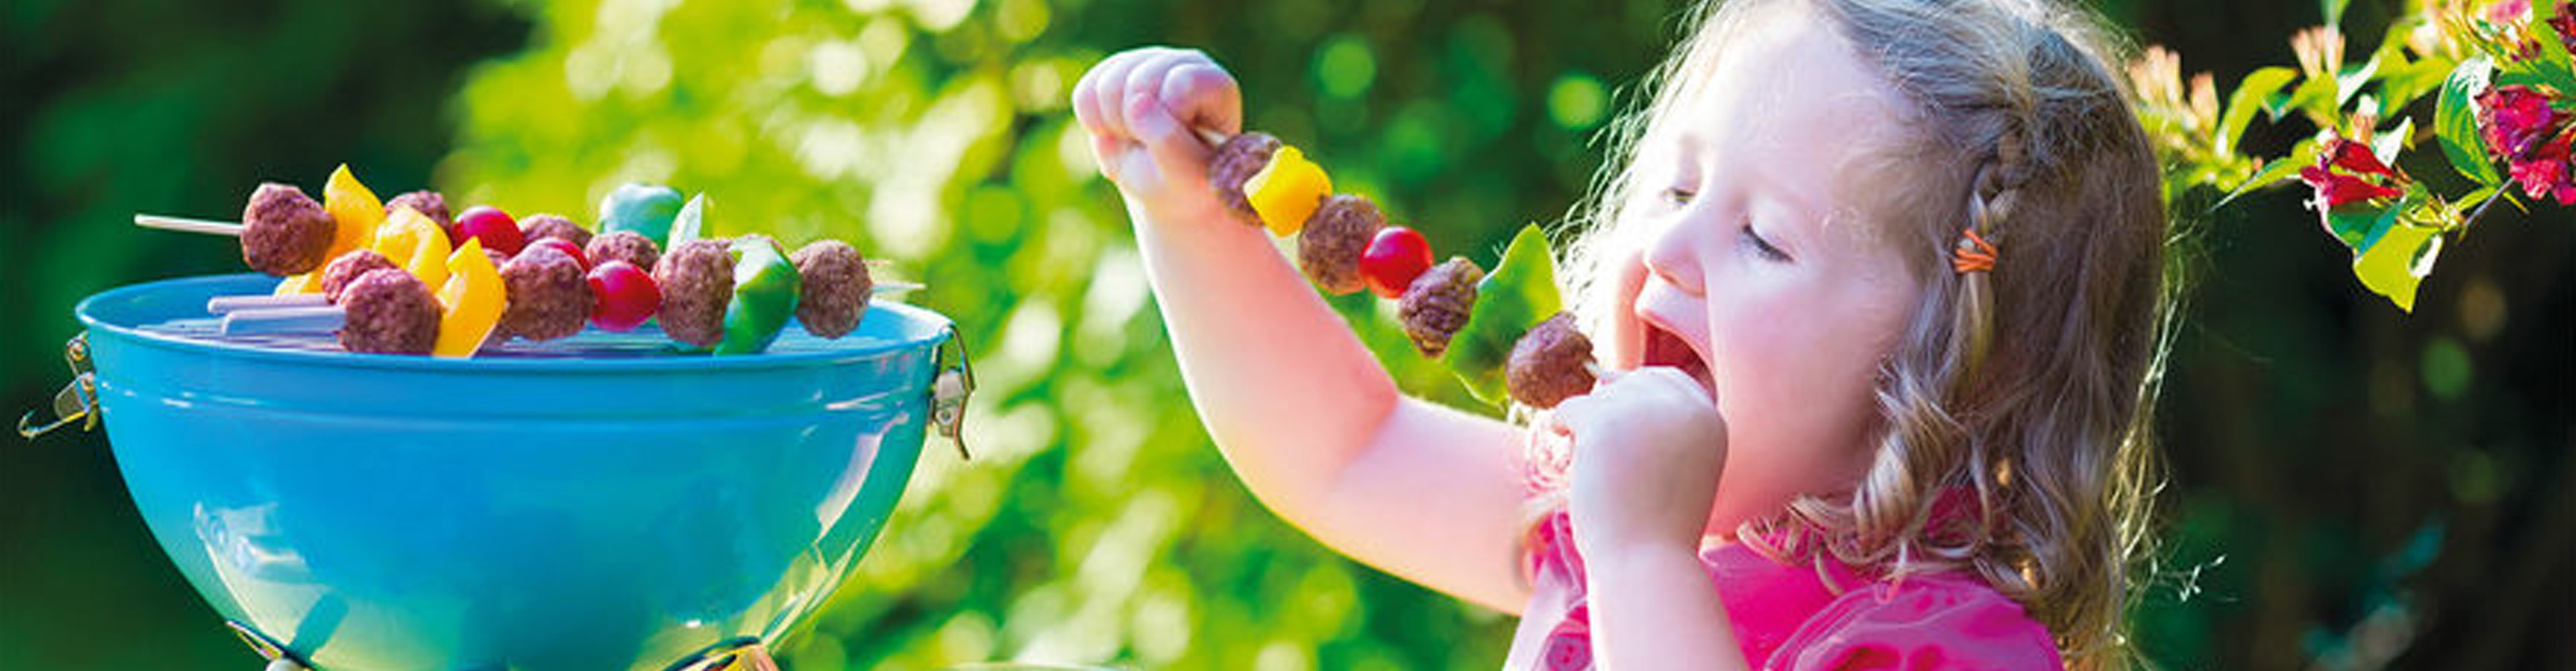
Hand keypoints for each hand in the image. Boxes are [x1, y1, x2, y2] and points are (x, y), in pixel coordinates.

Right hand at [1070, 47, 1240, 223]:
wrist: (1162, 184)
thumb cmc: (1184, 182)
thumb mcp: (1185, 175)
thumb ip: (1169, 141)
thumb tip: (1137, 102)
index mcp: (1215, 84)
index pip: (1179, 85)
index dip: (1167, 122)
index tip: (1179, 147)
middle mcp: (1183, 63)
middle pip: (1138, 80)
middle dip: (1138, 126)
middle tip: (1153, 148)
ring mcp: (1146, 62)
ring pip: (1107, 84)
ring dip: (1116, 126)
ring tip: (1137, 140)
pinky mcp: (1113, 70)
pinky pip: (1085, 93)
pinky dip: (1094, 124)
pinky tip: (1116, 132)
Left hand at [1550, 367, 1728, 557]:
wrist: (1646, 562)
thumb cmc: (1658, 527)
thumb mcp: (1677, 466)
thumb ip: (1658, 425)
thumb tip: (1605, 376)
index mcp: (1710, 421)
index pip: (1669, 378)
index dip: (1638, 393)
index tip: (1620, 425)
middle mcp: (1684, 408)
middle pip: (1632, 382)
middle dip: (1610, 408)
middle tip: (1599, 449)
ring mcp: (1644, 410)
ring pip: (1599, 396)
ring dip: (1587, 426)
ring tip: (1592, 467)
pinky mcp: (1605, 421)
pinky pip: (1571, 406)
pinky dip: (1563, 428)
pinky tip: (1569, 456)